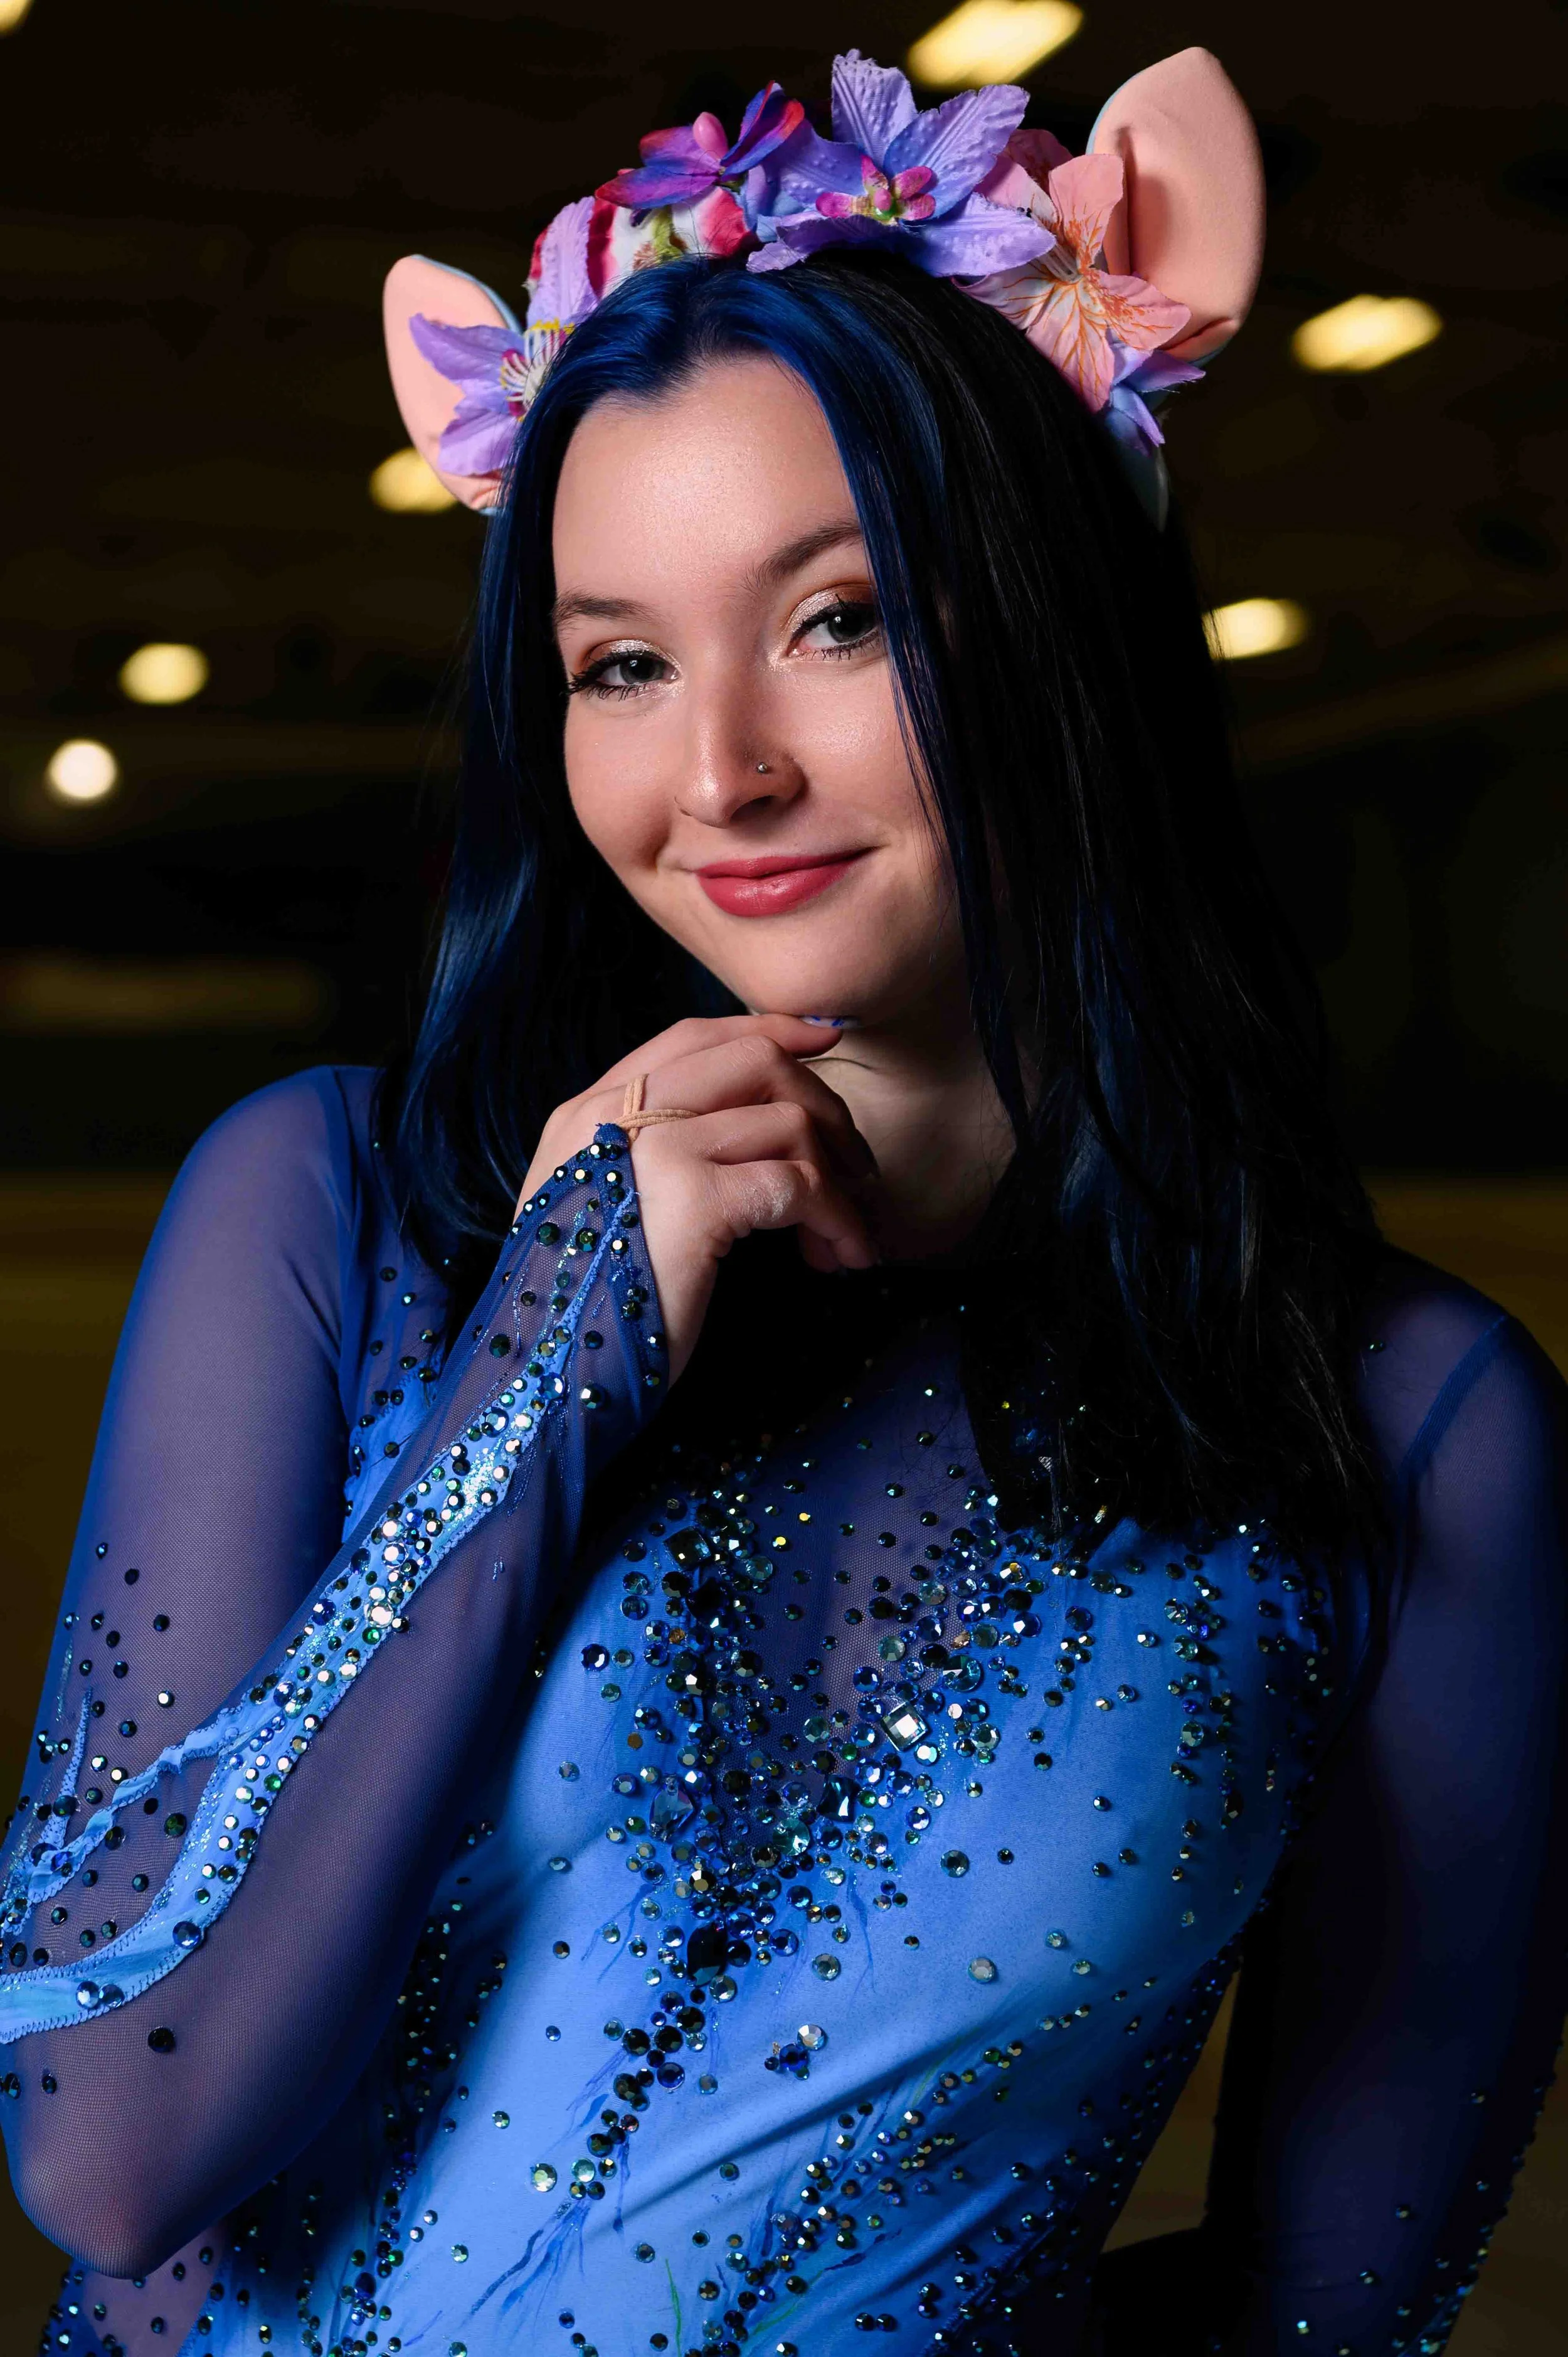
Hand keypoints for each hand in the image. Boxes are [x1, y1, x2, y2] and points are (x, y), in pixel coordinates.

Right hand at [518, 1013, 878, 1385]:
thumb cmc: (583, 1310)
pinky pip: (798, 1183)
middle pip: (753, 1060)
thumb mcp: (602, 1210)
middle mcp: (614, 1115)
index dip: (769, 1030)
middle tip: (854, 1169)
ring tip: (844, 1235)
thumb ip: (648, 1159)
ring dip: (839, 1178)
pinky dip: (837, 1218)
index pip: (694, 1036)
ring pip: (788, 1120)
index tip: (824, 1039)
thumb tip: (747, 1133)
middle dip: (823, 1104)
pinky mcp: (694, 1199)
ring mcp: (653, 1150)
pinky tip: (839, 1257)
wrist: (547, 1377)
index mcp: (588, 1113)